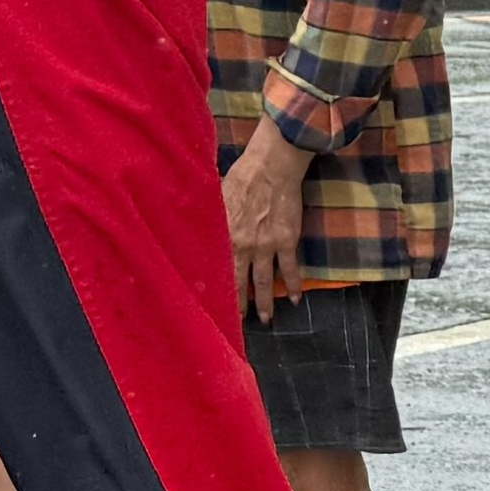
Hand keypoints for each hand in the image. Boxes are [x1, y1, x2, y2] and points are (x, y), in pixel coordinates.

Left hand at [225, 125, 308, 319]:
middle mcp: (243, 247)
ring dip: (266, 302)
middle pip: (240, 283)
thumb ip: (209, 221)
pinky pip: (291, 269)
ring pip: (265, 281)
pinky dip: (295, 285)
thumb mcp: (215, 199)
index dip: (217, 289)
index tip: (214, 305)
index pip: (218, 271)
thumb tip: (193, 232)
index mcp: (224, 237)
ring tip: (267, 319)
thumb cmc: (240, 178)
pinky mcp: (286, 241)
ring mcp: (267, 246)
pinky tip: (296, 299)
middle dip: (240, 305)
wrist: (271, 167)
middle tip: (239, 323)